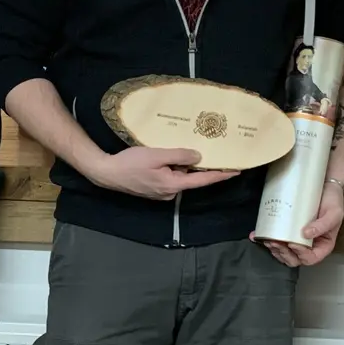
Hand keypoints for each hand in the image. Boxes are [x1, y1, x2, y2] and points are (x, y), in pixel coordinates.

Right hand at [82, 146, 239, 199]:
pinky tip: (170, 158)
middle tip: (215, 154)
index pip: (203, 180)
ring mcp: (161, 193)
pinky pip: (170, 178)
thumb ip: (179, 155)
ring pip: (180, 178)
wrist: (107, 173)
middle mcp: (170, 193)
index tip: (236, 171)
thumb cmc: (130, 163)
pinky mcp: (154, 189)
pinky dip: (174, 169)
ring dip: (185, 167)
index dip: (220, 175)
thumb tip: (198, 157)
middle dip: (202, 167)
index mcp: (173, 185)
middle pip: (192, 179)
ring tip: (189, 151)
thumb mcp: (156, 154)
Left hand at [254, 179, 343, 266]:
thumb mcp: (334, 213)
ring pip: (283, 252)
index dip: (300, 254)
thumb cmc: (333, 202)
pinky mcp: (286, 229)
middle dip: (283, 253)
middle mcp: (309, 245)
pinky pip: (275, 238)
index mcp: (322, 246)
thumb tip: (305, 234)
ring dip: (273, 248)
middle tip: (274, 242)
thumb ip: (322, 225)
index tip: (292, 243)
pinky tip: (255, 235)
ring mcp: (296, 238)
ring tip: (267, 239)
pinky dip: (263, 238)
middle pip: (294, 259)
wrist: (326, 186)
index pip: (310, 258)